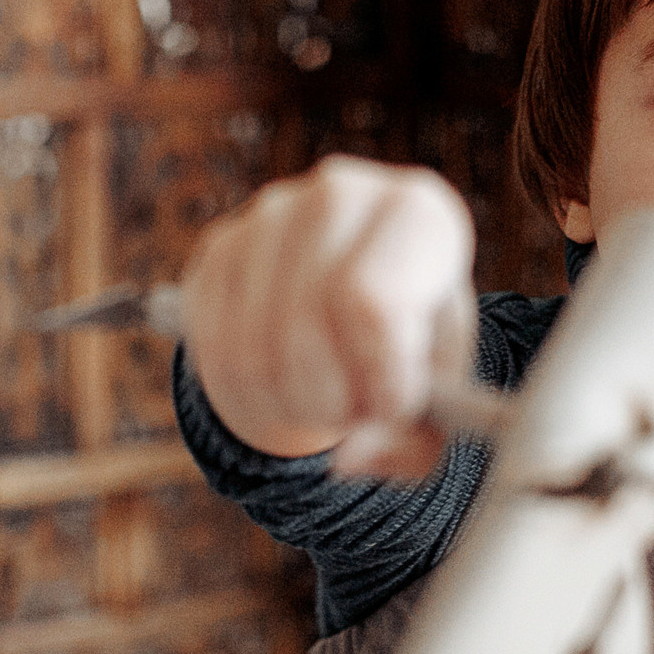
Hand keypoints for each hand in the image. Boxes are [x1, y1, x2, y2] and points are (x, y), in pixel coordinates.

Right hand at [181, 155, 475, 473]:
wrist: (361, 295)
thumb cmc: (412, 344)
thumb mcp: (439, 394)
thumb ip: (416, 439)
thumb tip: (348, 459)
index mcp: (418, 213)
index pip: (373, 303)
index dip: (376, 378)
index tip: (389, 409)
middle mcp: (341, 194)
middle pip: (304, 326)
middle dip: (328, 400)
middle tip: (349, 415)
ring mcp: (271, 214)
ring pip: (253, 348)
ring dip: (286, 405)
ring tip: (320, 405)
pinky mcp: (219, 245)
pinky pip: (213, 347)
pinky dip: (244, 396)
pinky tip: (278, 391)